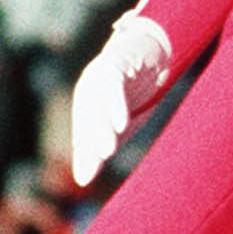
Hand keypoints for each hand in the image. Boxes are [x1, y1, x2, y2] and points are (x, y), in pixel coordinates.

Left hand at [70, 13, 173, 186]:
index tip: (85, 179)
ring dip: (102, 129)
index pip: (83, 134)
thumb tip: (81, 181)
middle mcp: (89, 89)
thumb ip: (103, 145)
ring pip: (98, 105)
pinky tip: (122, 124)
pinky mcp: (115, 64)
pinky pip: (113, 86)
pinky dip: (116, 106)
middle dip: (89, 144)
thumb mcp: (120, 124)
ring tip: (107, 151)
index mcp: (87, 106)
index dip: (84, 155)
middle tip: (93, 168)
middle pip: (87, 120)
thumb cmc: (134, 92)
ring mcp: (100, 75)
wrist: (151, 53)